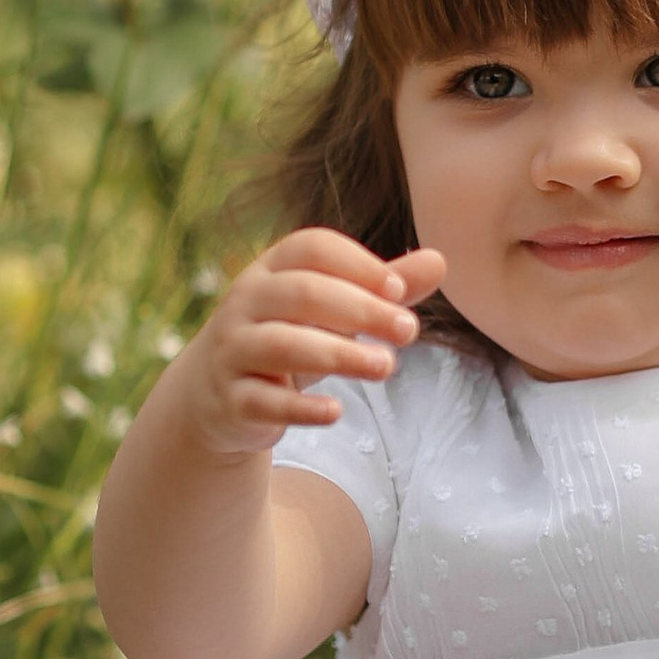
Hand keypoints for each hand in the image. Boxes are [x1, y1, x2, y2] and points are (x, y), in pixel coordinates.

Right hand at [180, 230, 444, 456]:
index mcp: (271, 270)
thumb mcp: (333, 311)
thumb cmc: (291, 338)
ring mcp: (232, 350)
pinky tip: (337, 411)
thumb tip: (440, 261)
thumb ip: (381, 289)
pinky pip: (263, 401)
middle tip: (409, 332)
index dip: (358, 264)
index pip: (311, 247)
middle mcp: (245, 302)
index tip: (399, 289)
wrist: (218, 395)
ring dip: (340, 355)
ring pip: (282, 345)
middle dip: (360, 310)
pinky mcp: (231, 399)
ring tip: (386, 367)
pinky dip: (301, 407)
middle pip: (301, 293)